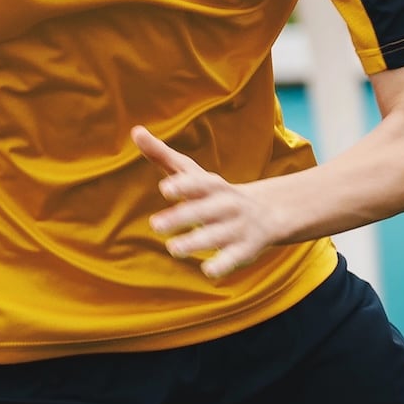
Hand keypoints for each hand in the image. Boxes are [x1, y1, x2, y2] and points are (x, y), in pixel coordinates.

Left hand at [136, 126, 291, 280]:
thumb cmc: (214, 193)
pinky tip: (208, 271)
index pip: (198, 184)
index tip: (165, 188)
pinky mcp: (244, 250)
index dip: (183, 186)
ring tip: (173, 249)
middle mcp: (226, 205)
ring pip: (216, 236)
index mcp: (212, 186)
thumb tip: (136, 131)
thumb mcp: (192, 173)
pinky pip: (233, 259)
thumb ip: (162, 155)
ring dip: (196, 242)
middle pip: (203, 211)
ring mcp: (236, 228)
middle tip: (155, 225)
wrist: (267, 213)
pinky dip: (222, 265)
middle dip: (181, 217)